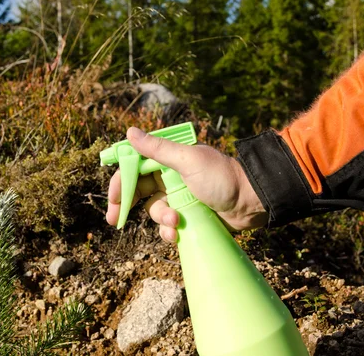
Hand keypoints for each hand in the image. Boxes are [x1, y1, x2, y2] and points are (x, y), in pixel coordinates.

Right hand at [106, 127, 267, 242]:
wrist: (252, 201)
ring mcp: (179, 198)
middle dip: (127, 205)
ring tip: (174, 220)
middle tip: (115, 220)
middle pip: (139, 192)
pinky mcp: (187, 216)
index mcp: (168, 160)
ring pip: (154, 211)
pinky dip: (170, 230)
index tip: (112, 199)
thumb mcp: (188, 161)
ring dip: (159, 218)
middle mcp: (170, 178)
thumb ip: (158, 149)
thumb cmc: (221, 177)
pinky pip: (168, 226)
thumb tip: (129, 132)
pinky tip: (178, 232)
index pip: (135, 169)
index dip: (120, 182)